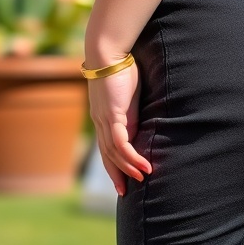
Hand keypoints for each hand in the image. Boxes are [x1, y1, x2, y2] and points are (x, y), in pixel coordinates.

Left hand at [87, 59, 151, 196]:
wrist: (108, 52)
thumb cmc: (121, 67)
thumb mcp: (129, 93)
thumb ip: (131, 109)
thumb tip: (141, 121)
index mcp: (103, 117)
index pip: (106, 147)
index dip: (113, 164)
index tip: (122, 179)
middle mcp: (100, 122)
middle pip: (106, 155)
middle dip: (116, 174)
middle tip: (125, 192)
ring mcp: (104, 120)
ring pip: (114, 153)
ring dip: (128, 168)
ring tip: (143, 179)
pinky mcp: (112, 116)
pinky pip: (121, 143)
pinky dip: (132, 157)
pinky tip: (143, 166)